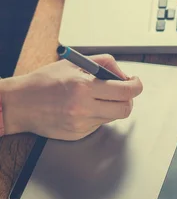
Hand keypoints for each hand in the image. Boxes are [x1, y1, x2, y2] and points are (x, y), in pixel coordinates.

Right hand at [1, 55, 142, 139]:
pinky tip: (83, 107)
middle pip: (125, 109)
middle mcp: (83, 108)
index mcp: (84, 87)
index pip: (125, 91)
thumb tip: (124, 75)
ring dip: (112, 106)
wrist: (19, 103)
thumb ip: (104, 64)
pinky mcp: (76, 135)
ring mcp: (80, 124)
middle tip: (122, 91)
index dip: (135, 85)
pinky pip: (98, 125)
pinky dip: (97, 115)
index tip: (134, 82)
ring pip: (113, 117)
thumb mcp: (75, 63)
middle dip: (128, 98)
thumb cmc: (46, 80)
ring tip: (97, 96)